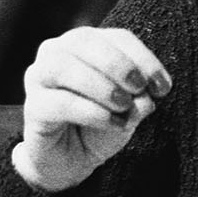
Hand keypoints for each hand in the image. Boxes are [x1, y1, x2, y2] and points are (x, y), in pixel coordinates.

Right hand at [14, 27, 171, 191]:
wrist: (72, 158)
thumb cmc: (102, 122)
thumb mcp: (129, 109)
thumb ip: (138, 98)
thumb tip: (144, 97)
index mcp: (86, 43)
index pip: (117, 37)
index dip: (144, 58)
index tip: (163, 88)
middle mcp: (57, 52)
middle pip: (85, 41)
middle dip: (118, 64)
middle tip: (139, 89)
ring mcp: (39, 77)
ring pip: (63, 66)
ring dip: (100, 85)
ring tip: (124, 106)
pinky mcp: (33, 107)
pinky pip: (58, 102)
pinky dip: (91, 111)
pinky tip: (113, 123)